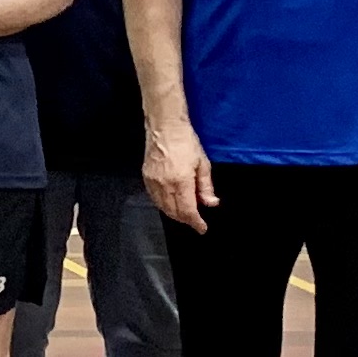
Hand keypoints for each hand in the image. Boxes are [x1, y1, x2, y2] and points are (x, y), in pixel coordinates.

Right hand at [144, 118, 215, 232]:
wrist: (164, 127)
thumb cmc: (186, 142)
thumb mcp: (203, 163)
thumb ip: (206, 186)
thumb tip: (211, 203)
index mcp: (180, 181)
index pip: (187, 211)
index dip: (195, 222)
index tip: (202, 228)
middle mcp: (164, 185)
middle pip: (174, 212)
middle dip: (186, 219)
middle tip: (195, 220)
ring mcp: (152, 182)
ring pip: (162, 207)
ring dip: (174, 214)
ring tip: (185, 213)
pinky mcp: (146, 178)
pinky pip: (154, 199)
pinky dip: (164, 205)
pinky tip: (171, 202)